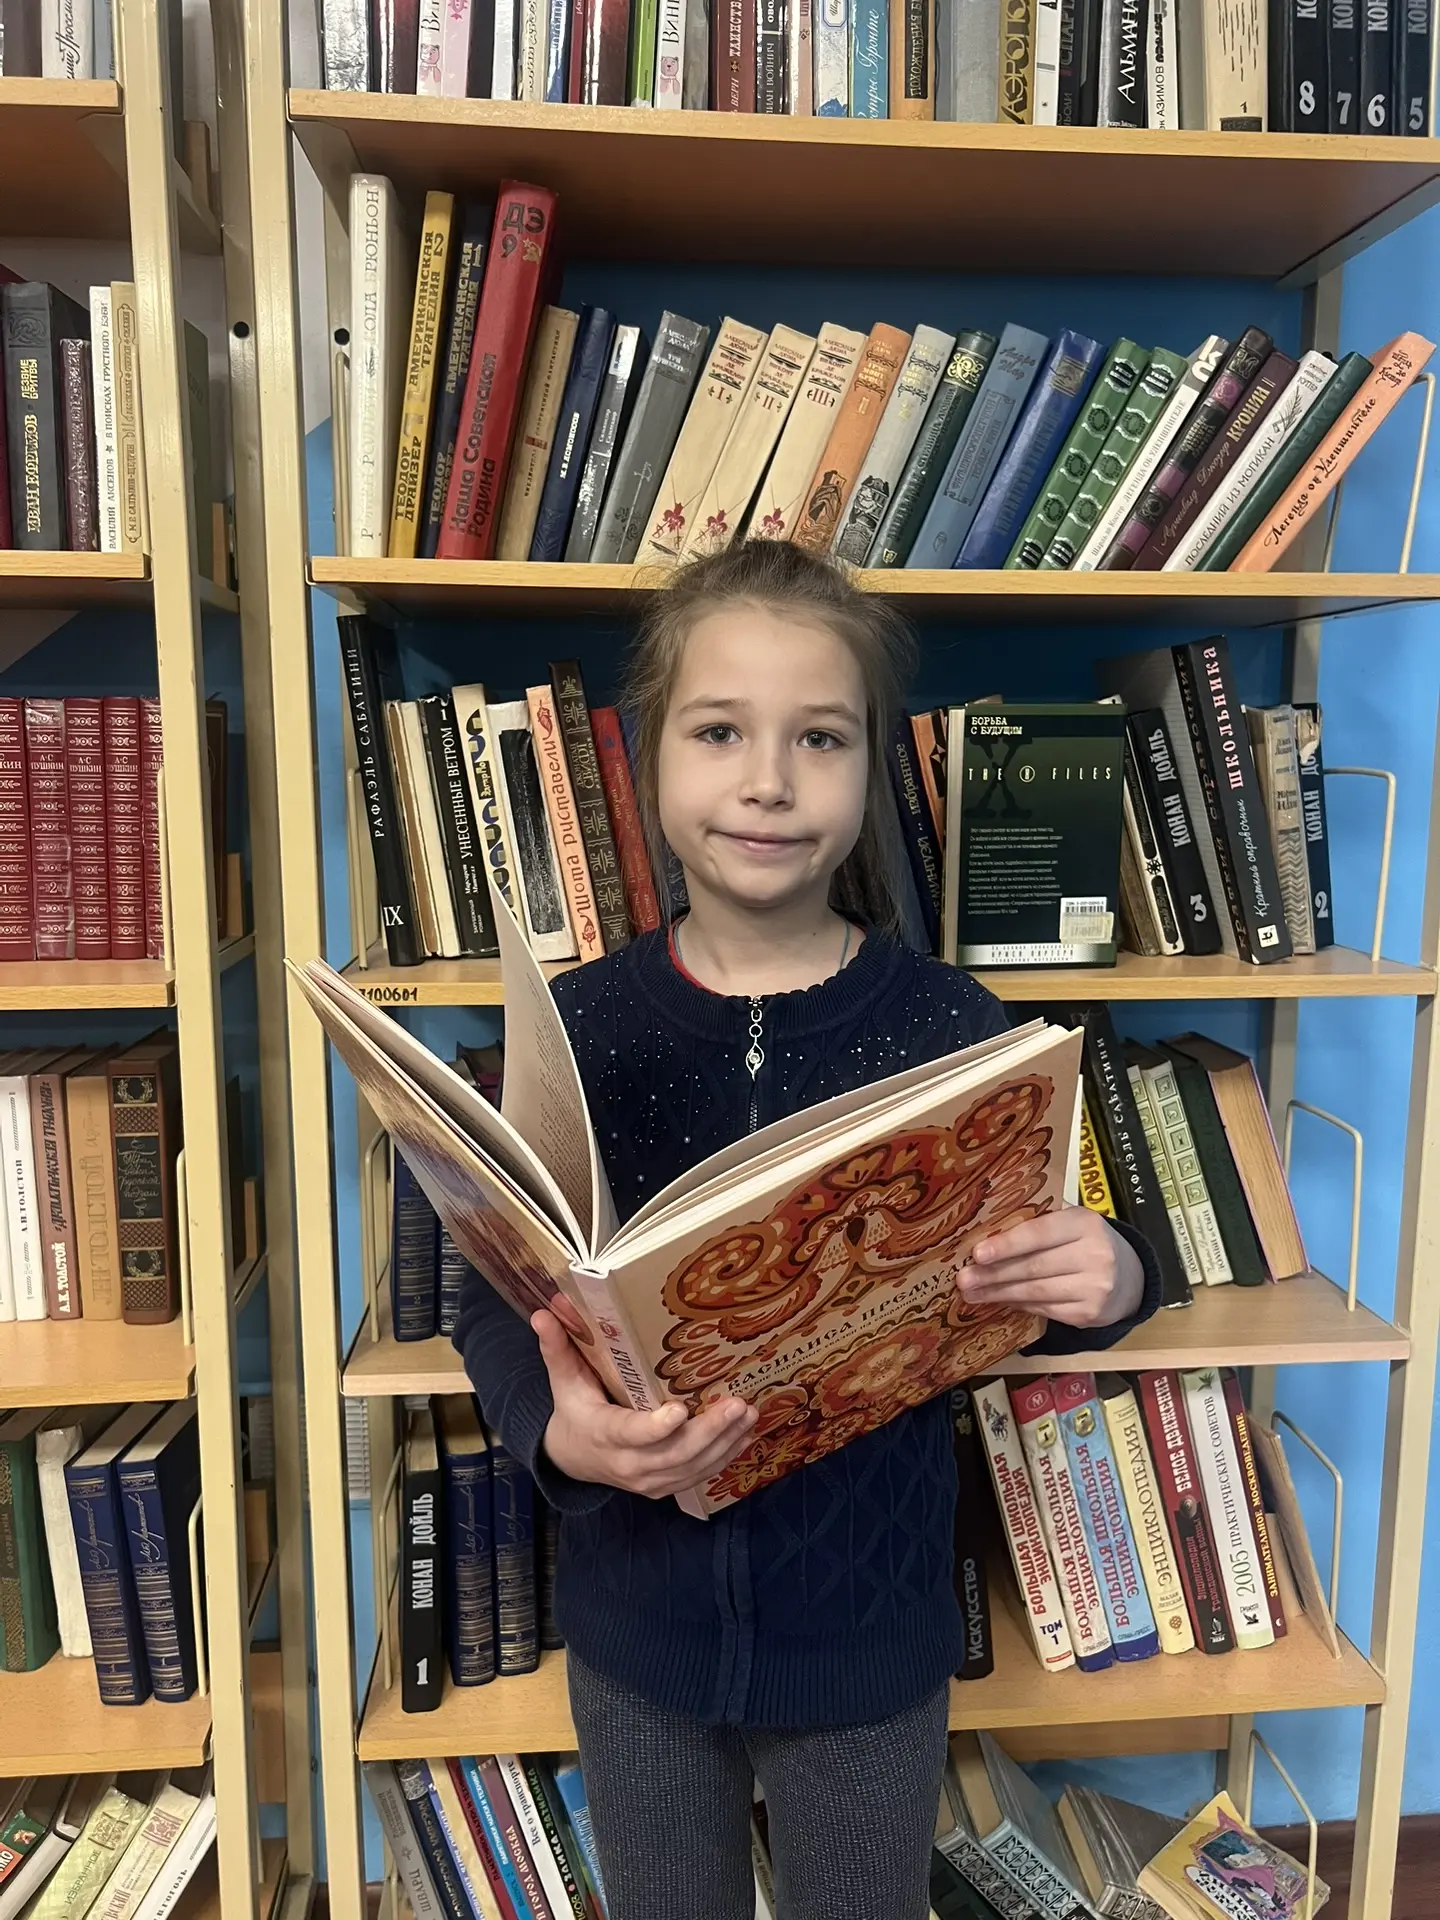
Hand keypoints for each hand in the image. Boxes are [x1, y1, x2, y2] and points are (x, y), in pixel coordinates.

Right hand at [534, 1308, 757, 1499]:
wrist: (573, 1461)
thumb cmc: (575, 1411)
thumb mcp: (564, 1380)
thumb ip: (558, 1348)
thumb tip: (542, 1313)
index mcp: (604, 1434)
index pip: (632, 1434)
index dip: (655, 1428)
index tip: (679, 1410)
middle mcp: (628, 1464)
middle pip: (673, 1454)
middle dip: (709, 1431)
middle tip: (738, 1404)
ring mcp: (648, 1480)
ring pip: (692, 1468)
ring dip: (725, 1443)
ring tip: (750, 1414)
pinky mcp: (664, 1487)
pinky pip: (698, 1476)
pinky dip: (725, 1458)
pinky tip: (746, 1436)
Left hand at [958, 1205, 1145, 1330]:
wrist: (1130, 1277)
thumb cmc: (1087, 1243)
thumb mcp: (1071, 1224)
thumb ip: (1038, 1227)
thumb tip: (985, 1239)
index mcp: (1085, 1223)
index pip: (1040, 1233)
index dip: (1007, 1245)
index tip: (977, 1253)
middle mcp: (1095, 1255)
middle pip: (1034, 1267)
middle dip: (994, 1274)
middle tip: (963, 1278)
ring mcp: (1095, 1288)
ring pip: (1036, 1292)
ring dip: (999, 1293)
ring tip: (971, 1293)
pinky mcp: (1089, 1314)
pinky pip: (1044, 1309)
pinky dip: (1018, 1305)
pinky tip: (999, 1300)